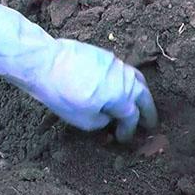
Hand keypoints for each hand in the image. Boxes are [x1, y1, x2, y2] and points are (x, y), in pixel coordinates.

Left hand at [0, 3, 156, 141]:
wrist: (43, 62)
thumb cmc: (61, 93)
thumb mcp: (83, 120)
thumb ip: (102, 122)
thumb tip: (107, 118)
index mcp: (122, 97)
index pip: (133, 117)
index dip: (130, 131)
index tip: (124, 138)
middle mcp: (125, 79)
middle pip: (144, 96)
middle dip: (148, 111)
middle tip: (150, 122)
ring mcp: (116, 64)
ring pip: (136, 80)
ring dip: (140, 94)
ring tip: (139, 103)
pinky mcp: (105, 55)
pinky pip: (124, 71)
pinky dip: (127, 82)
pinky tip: (120, 87)